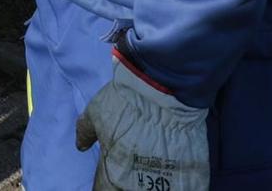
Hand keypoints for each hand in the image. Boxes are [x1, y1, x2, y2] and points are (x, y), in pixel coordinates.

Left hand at [74, 53, 208, 190]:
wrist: (165, 89)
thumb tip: (81, 146)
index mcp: (113, 173)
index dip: (103, 186)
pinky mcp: (191, 177)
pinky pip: (184, 188)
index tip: (107, 177)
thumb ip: (86, 133)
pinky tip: (175, 173)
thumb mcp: (96, 113)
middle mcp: (138, 184)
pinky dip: (179, 184)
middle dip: (126, 183)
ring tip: (152, 169)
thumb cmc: (126, 102)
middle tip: (130, 167)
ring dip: (151, 183)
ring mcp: (167, 183)